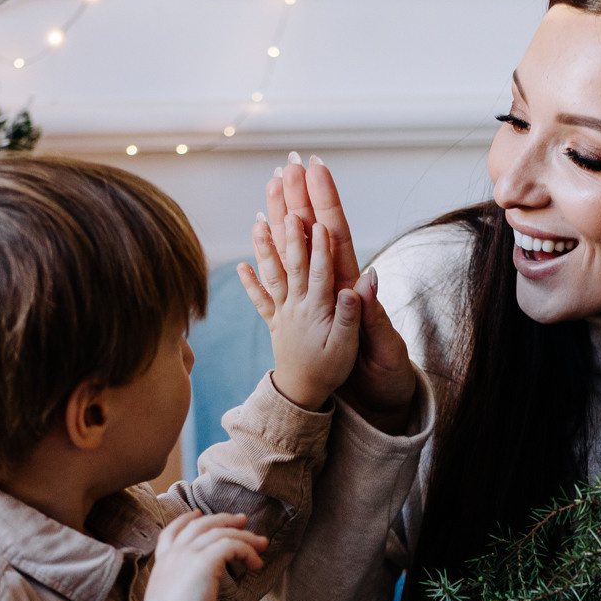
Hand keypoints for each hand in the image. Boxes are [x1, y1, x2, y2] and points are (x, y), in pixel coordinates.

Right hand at [146, 511, 266, 600]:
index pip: (171, 532)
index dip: (186, 520)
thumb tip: (190, 598)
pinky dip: (247, 550)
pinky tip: (256, 563)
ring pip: (220, 532)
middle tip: (242, 520)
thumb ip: (176, 592)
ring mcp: (188, 554)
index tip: (198, 514)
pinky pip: (232, 545)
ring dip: (244, 536)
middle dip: (223, 519)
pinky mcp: (205, 561)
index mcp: (162, 563)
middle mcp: (174, 554)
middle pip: (200, 525)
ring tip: (261, 543)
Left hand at [239, 199, 354, 411]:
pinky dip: (249, 282)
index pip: (319, 273)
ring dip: (265, 248)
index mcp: (317, 310)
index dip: (320, 248)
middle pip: (293, 264)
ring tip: (257, 221)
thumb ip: (351, 315)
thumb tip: (359, 284)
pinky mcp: (274, 320)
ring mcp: (282, 311)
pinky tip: (241, 264)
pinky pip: (259, 299)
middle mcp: (296, 306)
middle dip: (291, 234)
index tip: (319, 222)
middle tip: (289, 207)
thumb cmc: (330, 369)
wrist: (302, 393)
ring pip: (273, 274)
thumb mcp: (347, 346)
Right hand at [266, 155, 416, 422]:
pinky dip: (265, 260)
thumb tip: (369, 280)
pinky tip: (252, 243)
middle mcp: (335, 286)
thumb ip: (373, 316)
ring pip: (295, 249)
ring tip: (268, 187)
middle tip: (289, 160)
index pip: (337, 235)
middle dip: (301, 195)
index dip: (326, 201)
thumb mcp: (383, 347)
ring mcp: (319, 297)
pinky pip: (279, 281)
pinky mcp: (308, 314)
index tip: (316, 167)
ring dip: (282, 218)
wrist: (381, 399)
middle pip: (314, 231)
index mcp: (352, 289)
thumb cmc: (387, 374)